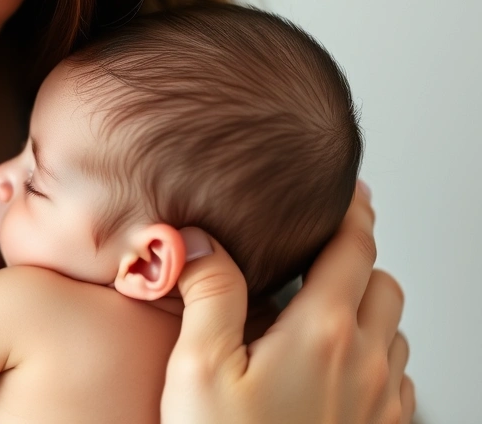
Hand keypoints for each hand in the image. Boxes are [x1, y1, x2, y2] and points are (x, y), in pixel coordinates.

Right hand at [162, 182, 414, 423]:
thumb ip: (208, 295)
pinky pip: (395, 380)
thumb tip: (201, 240)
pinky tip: (329, 368)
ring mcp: (377, 402)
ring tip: (316, 314)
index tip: (348, 192)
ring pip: (391, 333)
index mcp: (321, 334)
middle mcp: (363, 364)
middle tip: (317, 257)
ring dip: (363, 313)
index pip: (354, 249)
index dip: (353, 212)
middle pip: (382, 285)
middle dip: (355, 263)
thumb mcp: (199, 368)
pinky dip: (371, 359)